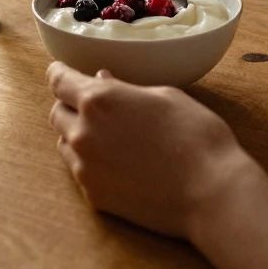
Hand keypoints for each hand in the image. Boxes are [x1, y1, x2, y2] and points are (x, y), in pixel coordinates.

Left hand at [47, 62, 251, 237]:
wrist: (210, 192)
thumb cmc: (194, 135)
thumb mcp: (164, 96)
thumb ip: (125, 88)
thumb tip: (102, 80)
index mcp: (99, 99)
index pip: (59, 81)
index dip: (58, 73)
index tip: (60, 70)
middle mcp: (83, 133)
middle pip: (57, 113)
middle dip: (69, 105)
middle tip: (93, 104)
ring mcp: (86, 168)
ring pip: (64, 143)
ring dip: (77, 134)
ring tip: (109, 134)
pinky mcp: (94, 197)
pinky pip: (79, 171)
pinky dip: (90, 162)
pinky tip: (118, 161)